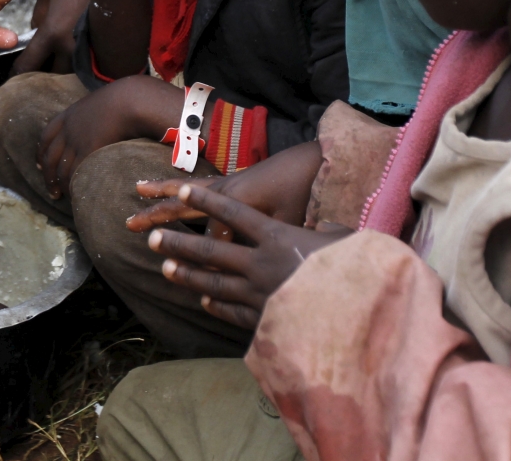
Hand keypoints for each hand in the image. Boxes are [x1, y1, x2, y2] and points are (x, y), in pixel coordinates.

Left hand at [13, 0, 92, 73]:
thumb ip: (38, 15)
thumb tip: (35, 32)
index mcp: (52, 32)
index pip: (29, 64)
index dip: (19, 72)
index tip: (15, 75)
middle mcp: (70, 48)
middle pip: (52, 74)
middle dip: (44, 72)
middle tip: (41, 66)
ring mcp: (90, 51)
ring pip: (71, 72)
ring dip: (64, 68)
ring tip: (60, 61)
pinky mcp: (106, 50)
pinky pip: (87, 64)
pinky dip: (80, 63)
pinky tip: (78, 54)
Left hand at [37, 75, 182, 198]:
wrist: (130, 99)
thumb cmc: (122, 99)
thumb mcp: (98, 103)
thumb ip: (92, 115)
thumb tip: (98, 122)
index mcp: (68, 115)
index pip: (46, 136)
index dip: (40, 152)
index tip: (39, 164)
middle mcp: (68, 129)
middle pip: (49, 156)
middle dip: (47, 175)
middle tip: (50, 189)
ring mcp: (77, 140)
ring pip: (61, 168)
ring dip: (58, 184)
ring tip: (60, 195)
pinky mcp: (88, 150)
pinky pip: (75, 172)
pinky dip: (72, 184)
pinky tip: (74, 192)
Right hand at [127, 140, 323, 241]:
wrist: (311, 162)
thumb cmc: (303, 193)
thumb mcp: (287, 221)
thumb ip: (264, 239)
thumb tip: (244, 259)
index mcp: (239, 201)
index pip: (213, 237)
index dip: (206, 258)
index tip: (198, 277)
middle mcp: (226, 189)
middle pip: (184, 204)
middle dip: (157, 215)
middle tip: (131, 224)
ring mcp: (227, 182)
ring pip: (186, 188)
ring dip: (160, 190)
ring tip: (137, 188)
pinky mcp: (232, 180)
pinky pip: (198, 184)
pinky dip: (179, 185)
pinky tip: (168, 187)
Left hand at [147, 183, 350, 328]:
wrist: (359, 317)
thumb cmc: (356, 274)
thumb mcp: (343, 241)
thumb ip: (327, 234)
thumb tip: (328, 230)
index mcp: (278, 237)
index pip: (233, 213)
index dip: (205, 201)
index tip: (182, 190)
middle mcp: (261, 263)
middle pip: (211, 249)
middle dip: (178, 241)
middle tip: (151, 237)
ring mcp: (260, 293)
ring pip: (213, 282)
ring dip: (187, 274)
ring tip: (164, 267)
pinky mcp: (265, 320)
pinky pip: (233, 311)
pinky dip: (217, 305)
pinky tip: (203, 302)